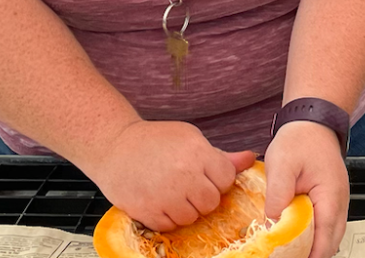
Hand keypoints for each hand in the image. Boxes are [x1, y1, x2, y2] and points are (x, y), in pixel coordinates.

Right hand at [79, 120, 258, 231]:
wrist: (114, 145)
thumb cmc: (154, 140)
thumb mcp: (190, 138)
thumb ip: (221, 155)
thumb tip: (251, 159)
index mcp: (198, 152)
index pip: (226, 179)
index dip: (217, 180)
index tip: (205, 176)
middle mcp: (184, 174)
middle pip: (211, 202)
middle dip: (202, 197)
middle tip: (187, 186)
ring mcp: (165, 195)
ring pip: (192, 217)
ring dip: (185, 209)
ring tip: (171, 192)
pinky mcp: (147, 210)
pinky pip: (170, 226)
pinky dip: (167, 218)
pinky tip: (159, 201)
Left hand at [264, 121, 348, 257]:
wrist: (312, 122)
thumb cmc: (300, 139)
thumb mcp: (282, 165)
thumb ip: (278, 195)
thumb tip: (272, 224)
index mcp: (331, 197)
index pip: (326, 239)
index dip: (311, 256)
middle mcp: (339, 203)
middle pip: (331, 242)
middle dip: (312, 254)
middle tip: (288, 256)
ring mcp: (337, 202)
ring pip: (330, 236)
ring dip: (313, 246)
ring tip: (290, 252)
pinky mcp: (330, 200)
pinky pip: (326, 225)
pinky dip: (314, 236)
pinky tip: (296, 237)